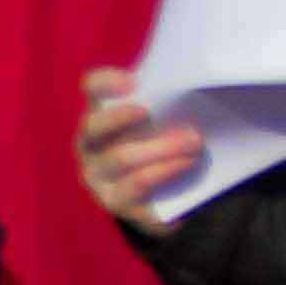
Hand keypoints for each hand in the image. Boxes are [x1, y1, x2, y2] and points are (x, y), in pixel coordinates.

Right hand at [75, 68, 202, 228]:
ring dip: (160, 146)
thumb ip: (164, 102)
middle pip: (93, 126)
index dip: (106, 82)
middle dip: (121, 116)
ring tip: (193, 141)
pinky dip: (165, 172)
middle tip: (149, 112)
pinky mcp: (118, 203)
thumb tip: (195, 85)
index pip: (92, 88)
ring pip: (120, 158)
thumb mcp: (157, 119)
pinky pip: (137, 186)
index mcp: (99, 114)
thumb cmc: (158, 142)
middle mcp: (90, 146)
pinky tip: (187, 164)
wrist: (160, 195)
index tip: (133, 81)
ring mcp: (99, 177)